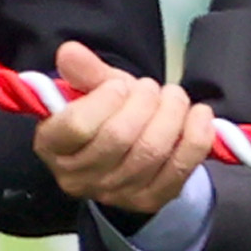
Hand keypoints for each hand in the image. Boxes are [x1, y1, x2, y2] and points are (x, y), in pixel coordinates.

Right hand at [30, 42, 214, 218]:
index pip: (78, 126)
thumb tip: (70, 50)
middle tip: (153, 87)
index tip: (120, 85)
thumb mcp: (92, 92)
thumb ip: (84, 72)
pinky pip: (181, 166)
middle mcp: (77, 177)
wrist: (123, 157)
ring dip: (172, 114)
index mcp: (52, 147)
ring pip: (151, 150)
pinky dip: (197, 135)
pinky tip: (199, 115)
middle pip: (119, 137)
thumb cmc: (104, 117)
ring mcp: (115, 193)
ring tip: (175, 97)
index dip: (106, 99)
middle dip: (145, 102)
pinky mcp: (150, 200)